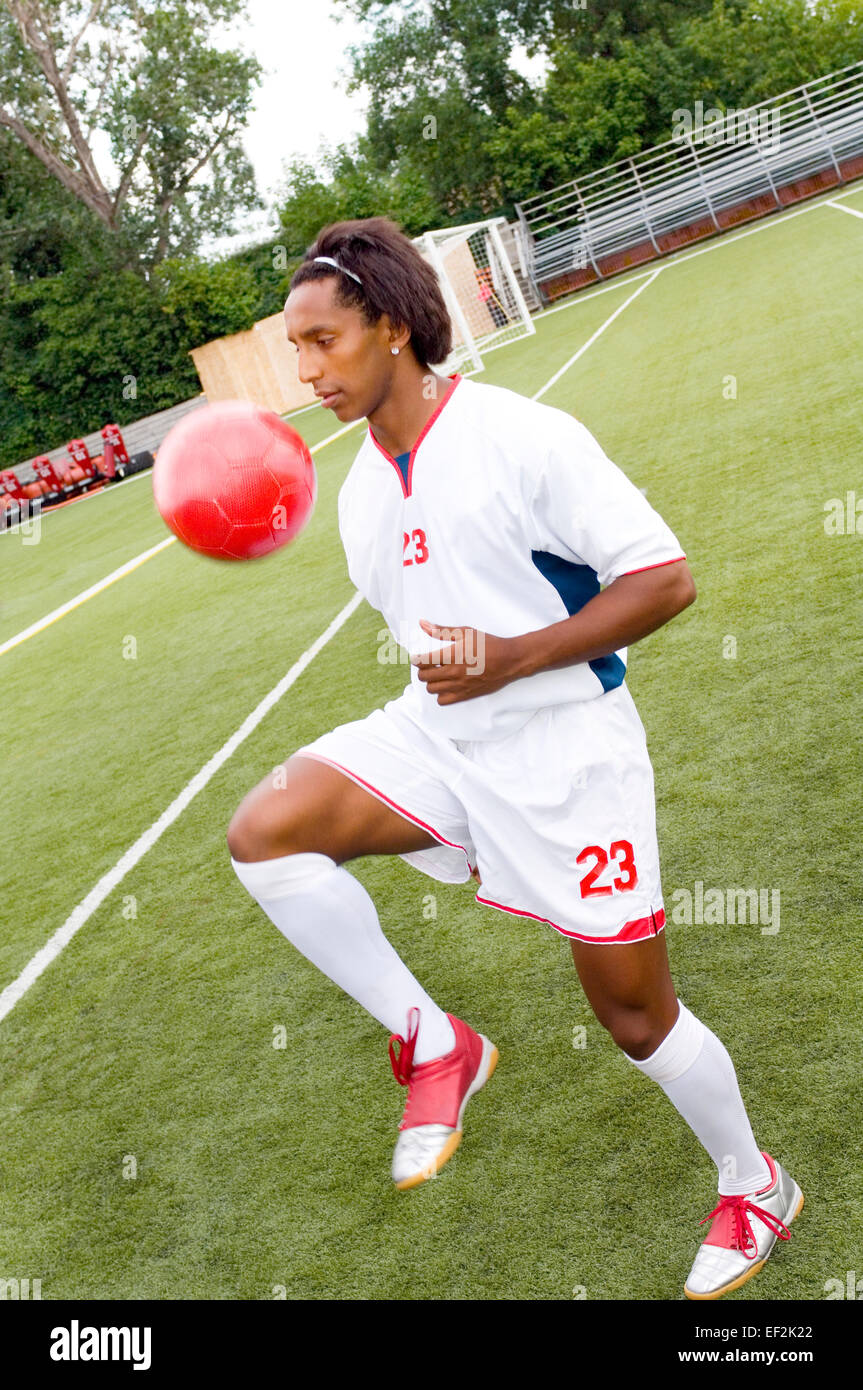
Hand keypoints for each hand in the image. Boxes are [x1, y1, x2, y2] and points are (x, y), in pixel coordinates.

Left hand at [410, 619, 527, 704]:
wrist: (509, 660)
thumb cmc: (488, 644)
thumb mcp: (465, 632)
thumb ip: (441, 630)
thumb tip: (422, 624)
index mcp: (452, 655)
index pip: (423, 661)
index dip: (416, 659)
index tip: (418, 657)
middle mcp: (454, 672)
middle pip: (424, 676)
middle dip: (422, 670)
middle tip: (428, 665)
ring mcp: (459, 686)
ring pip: (431, 689)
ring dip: (430, 681)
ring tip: (437, 675)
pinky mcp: (465, 695)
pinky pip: (442, 700)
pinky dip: (440, 694)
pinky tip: (446, 685)